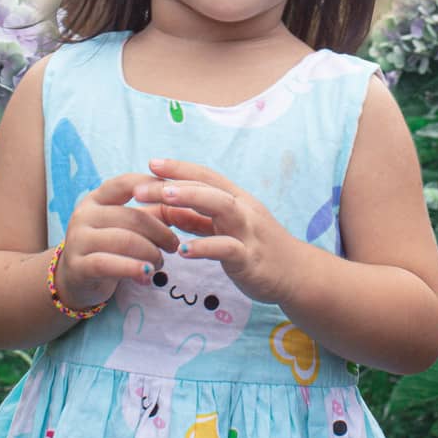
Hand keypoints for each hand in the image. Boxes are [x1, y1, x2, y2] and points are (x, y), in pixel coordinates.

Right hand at [56, 173, 180, 308]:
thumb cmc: (108, 248)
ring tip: (159, 264)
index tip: (178, 199)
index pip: (127, 183)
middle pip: (133, 216)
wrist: (74, 281)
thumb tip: (187, 205)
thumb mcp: (125, 227)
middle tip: (174, 246)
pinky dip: (133, 268)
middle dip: (160, 232)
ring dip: (151, 253)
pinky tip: (148, 275)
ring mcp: (78, 239)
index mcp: (97, 198)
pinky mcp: (77, 266)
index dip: (154, 188)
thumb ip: (151, 214)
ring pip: (125, 240)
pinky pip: (109, 263)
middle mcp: (84, 214)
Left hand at [133, 158, 305, 305]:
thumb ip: (198, 218)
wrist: (297, 274)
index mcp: (237, 199)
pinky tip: (183, 251)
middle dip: (175, 183)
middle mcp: (244, 209)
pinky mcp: (250, 258)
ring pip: (222, 207)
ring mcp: (249, 232)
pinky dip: (205, 247)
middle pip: (209, 187)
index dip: (179, 168)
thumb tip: (166, 207)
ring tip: (164, 199)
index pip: (206, 176)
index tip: (151, 163)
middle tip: (141, 187)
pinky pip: (227, 248)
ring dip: (192, 199)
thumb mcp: (226, 228)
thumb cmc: (258, 248)